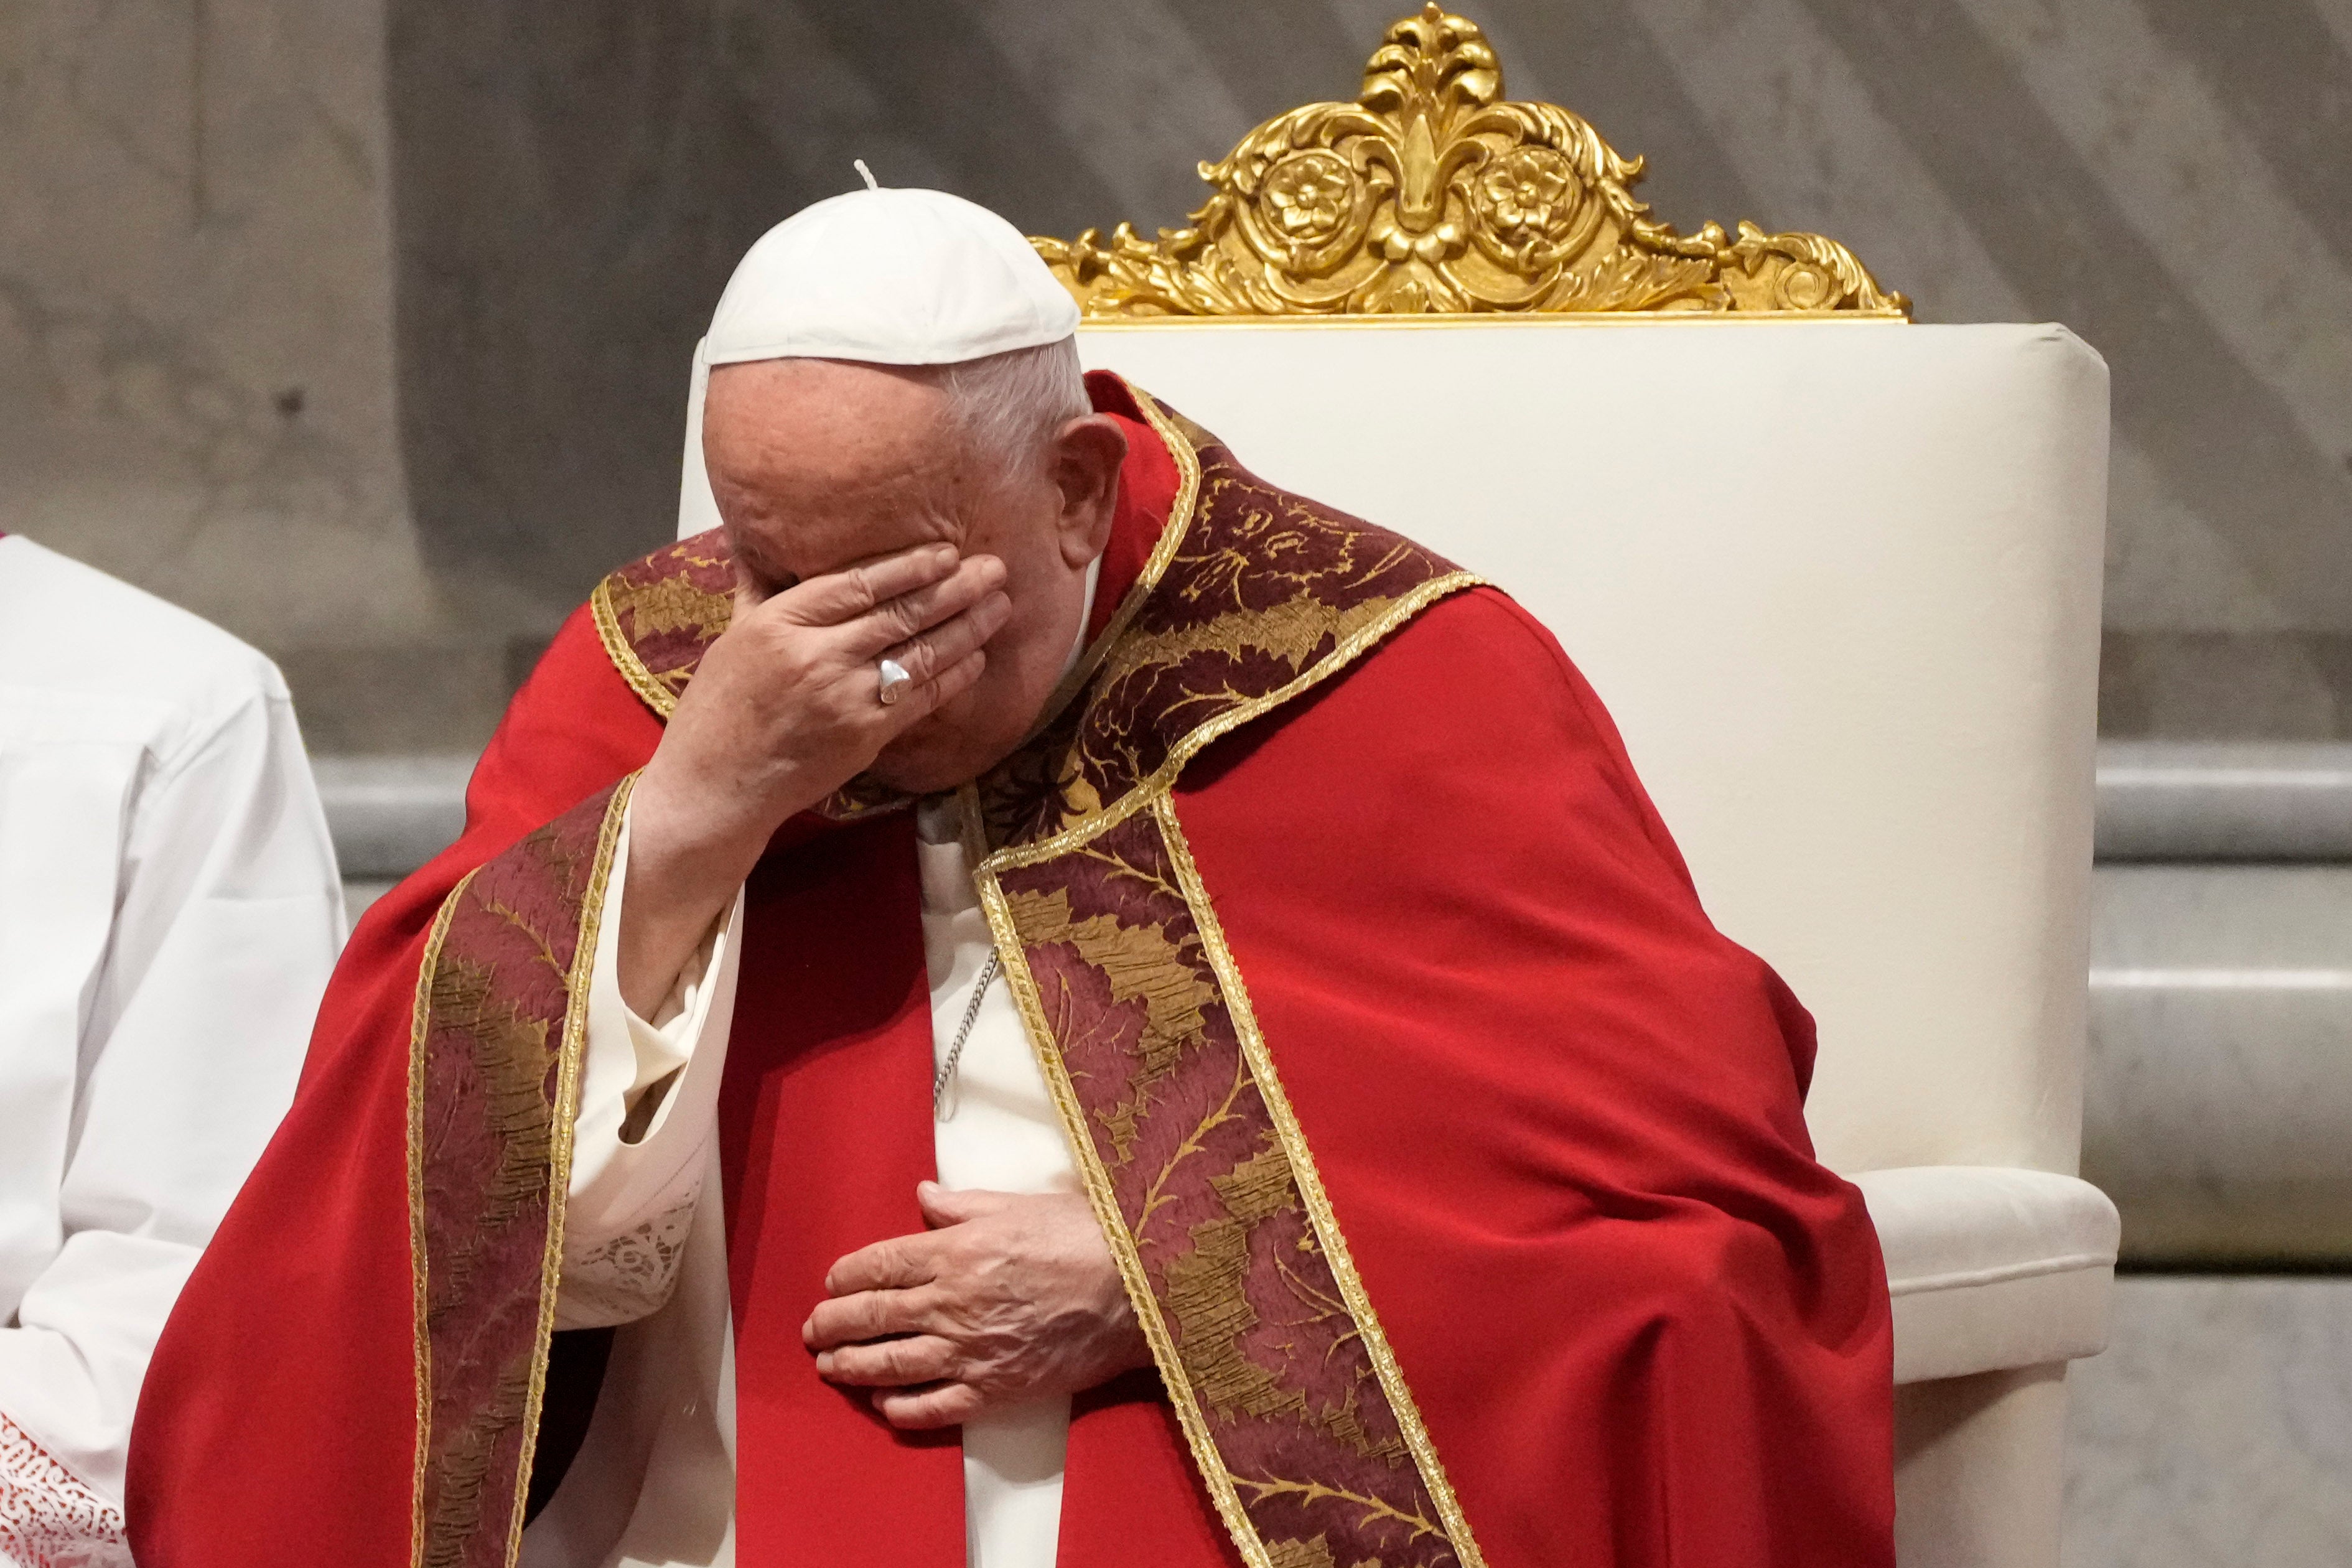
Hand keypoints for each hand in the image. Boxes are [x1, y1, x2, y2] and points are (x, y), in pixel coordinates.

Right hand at [619, 543, 1009, 1011]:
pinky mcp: (863, 737)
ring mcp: (843, 697)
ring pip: (920, 653)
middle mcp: (815, 655)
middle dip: (956, 588)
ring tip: (1000, 605)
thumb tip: (761, 539)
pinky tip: (977, 656)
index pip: (859, 582)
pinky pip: (921, 699)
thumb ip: (760, 589)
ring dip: (967, 627)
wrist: (716, 783)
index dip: (911, 565)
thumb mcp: (732, 636)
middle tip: (995, 568)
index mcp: (780, 622)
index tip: (948, 551)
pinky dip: (953, 676)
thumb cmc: (719, 709)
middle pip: (900, 613)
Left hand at [803, 1183, 1149, 1429]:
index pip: (880, 1265)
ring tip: (831, 1366)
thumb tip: (923, 1196)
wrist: (1137, 1291)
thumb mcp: (1019, 1204)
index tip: (833, 1282)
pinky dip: (902, 1409)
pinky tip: (885, 1405)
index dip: (847, 1275)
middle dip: (834, 1323)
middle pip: (873, 1316)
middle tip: (814, 1329)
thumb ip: (963, 1205)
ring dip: (852, 1366)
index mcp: (955, 1253)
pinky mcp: (994, 1388)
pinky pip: (935, 1406)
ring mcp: (970, 1351)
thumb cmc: (1087, 1239)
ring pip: (891, 1365)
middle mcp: (952, 1304)